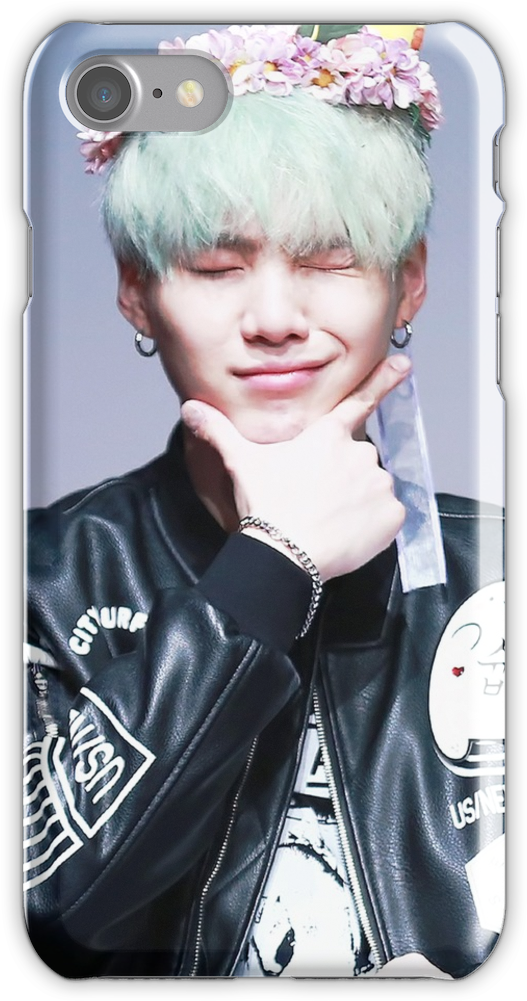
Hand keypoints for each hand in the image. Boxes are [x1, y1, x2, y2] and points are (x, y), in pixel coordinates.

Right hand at [181, 356, 409, 581]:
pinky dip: (373, 524)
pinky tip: (348, 532)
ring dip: (357, 500)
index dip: (383, 380)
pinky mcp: (392, 514)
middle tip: (315, 499)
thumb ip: (220, 431)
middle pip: (356, 459)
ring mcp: (379, 483)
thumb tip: (190, 408)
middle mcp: (359, 452)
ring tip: (328, 520)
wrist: (286, 553)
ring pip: (373, 487)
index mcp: (327, 436)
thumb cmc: (266, 505)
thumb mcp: (241, 463)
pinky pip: (387, 515)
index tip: (404, 365)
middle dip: (342, 475)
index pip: (358, 402)